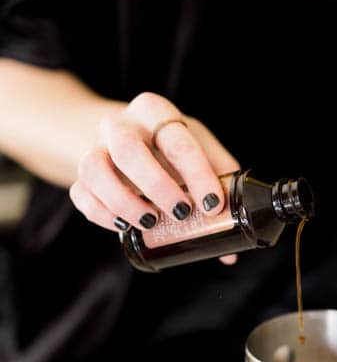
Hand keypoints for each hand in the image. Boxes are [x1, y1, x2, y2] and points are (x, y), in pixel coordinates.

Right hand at [69, 92, 239, 251]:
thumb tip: (230, 250)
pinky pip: (81, 195)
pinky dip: (102, 214)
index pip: (177, 140)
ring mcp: (94, 148)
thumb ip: (221, 186)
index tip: (212, 203)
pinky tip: (125, 227)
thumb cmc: (170, 146)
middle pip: (127, 149)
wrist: (124, 136)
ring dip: (123, 201)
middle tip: (182, 212)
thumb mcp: (200, 149)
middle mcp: (120, 125)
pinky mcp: (81, 175)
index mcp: (155, 111)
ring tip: (151, 223)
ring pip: (94, 169)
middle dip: (156, 185)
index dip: (197, 174)